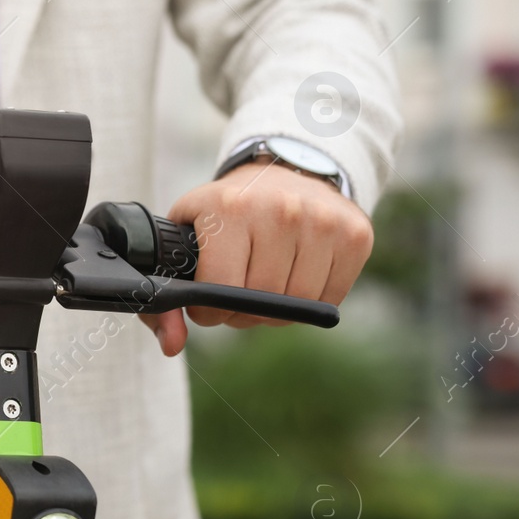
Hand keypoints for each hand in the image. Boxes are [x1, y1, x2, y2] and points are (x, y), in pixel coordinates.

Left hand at [141, 159, 373, 355]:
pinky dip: (310, 301)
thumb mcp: (183, 242)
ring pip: (299, 304)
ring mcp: (323, 220)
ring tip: (262, 288)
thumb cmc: (224, 215)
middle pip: (262, 301)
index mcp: (230, 207)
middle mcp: (281, 209)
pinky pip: (332, 296)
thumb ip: (163, 302)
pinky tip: (293, 278)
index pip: (222, 288)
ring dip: (276, 311)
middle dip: (241, 314)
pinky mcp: (356, 233)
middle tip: (234, 298)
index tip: (205, 305)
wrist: (282, 171)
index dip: (209, 311)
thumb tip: (173, 346)